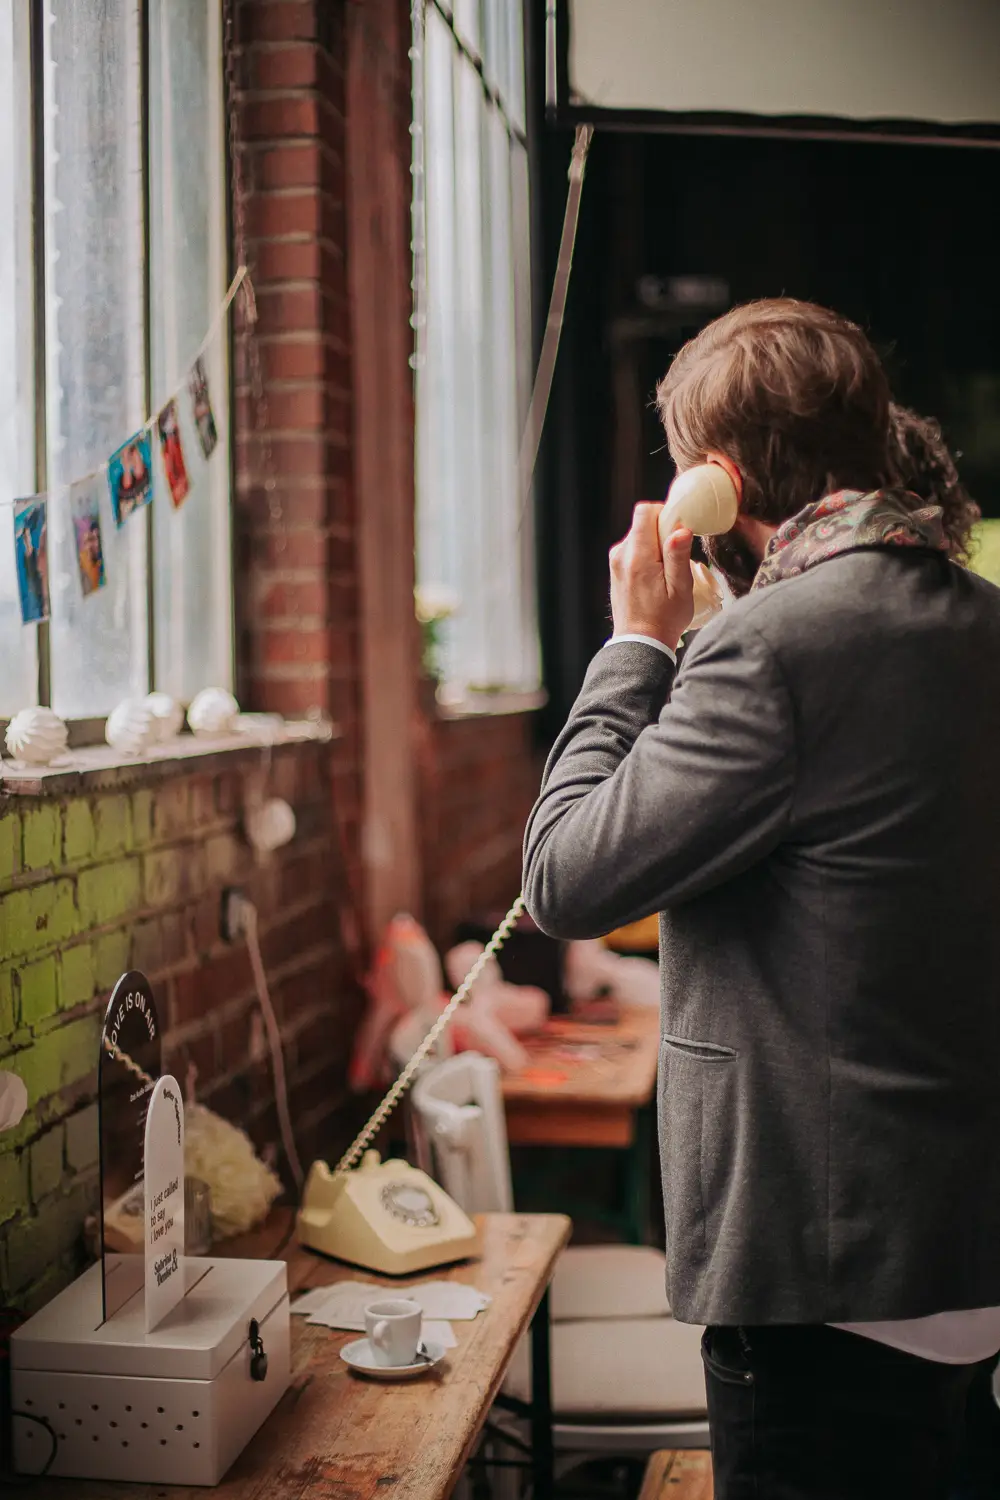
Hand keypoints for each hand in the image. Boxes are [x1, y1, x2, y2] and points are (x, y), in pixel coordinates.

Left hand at [609, 503, 693, 649]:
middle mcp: (621, 554)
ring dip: (656, 546)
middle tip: (676, 558)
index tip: (679, 532)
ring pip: (639, 536)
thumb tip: (681, 529)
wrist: (639, 643)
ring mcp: (616, 562)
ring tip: (666, 573)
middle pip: (643, 523)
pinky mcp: (616, 570)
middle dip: (662, 532)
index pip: (645, 511)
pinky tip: (656, 578)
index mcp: (638, 556)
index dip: (665, 514)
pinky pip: (634, 550)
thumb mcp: (680, 588)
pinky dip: (647, 556)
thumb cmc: (664, 620)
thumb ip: (678, 555)